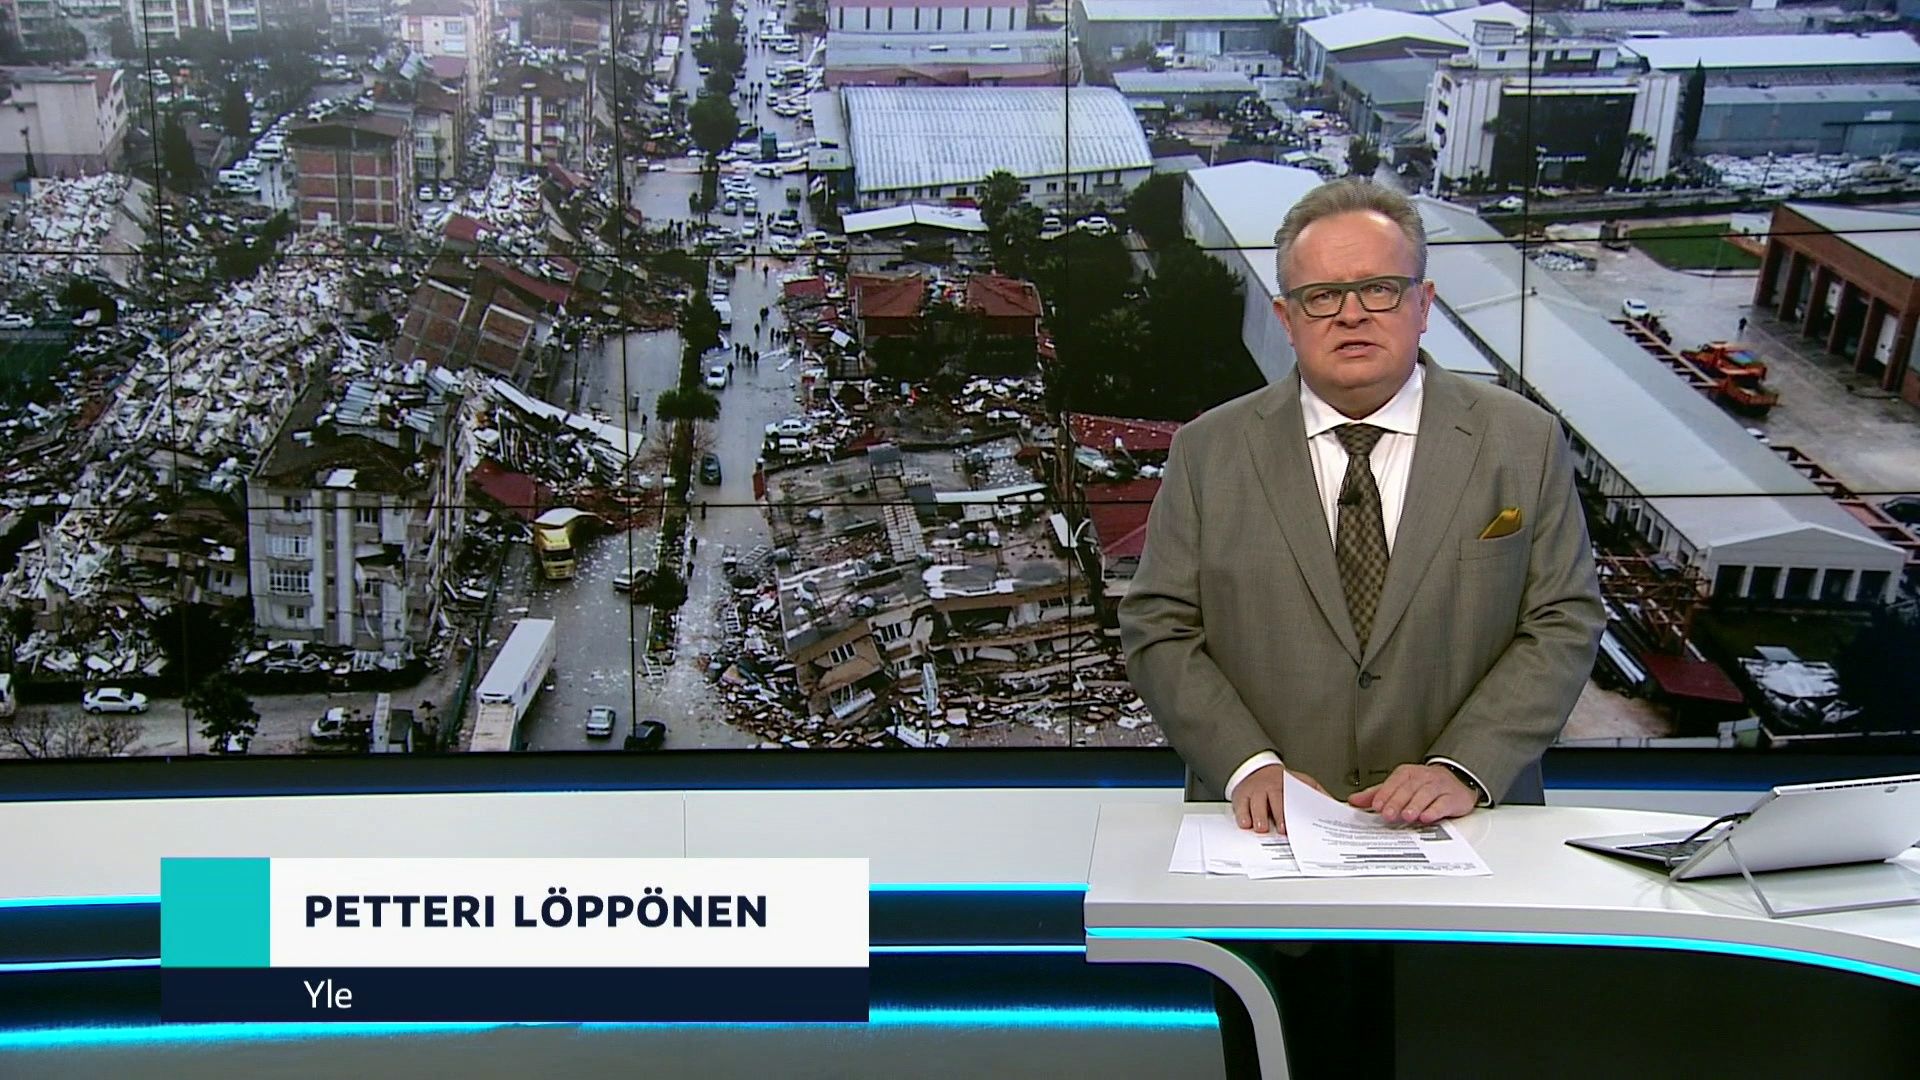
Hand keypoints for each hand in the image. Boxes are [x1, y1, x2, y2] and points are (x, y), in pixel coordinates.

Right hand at [1234, 764, 1327, 834]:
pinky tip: (1246, 824)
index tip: (1297, 822)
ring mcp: (1255, 791)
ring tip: (1261, 828)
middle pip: (1274, 799)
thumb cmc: (1282, 781)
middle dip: (1278, 815)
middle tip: (1282, 829)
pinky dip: (1242, 815)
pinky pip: (1240, 805)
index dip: (1295, 809)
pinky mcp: (1241, 796)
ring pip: (1255, 803)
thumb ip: (1317, 793)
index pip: (1292, 796)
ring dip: (1258, 816)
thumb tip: (1335, 806)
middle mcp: (1270, 787)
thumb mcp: (1303, 782)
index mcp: (1287, 784)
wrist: (1257, 767)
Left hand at [1348, 763, 1476, 825]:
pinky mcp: (1453, 798)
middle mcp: (1423, 777)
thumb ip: (1378, 794)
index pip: (1395, 782)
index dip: (1385, 793)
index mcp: (1407, 773)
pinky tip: (1427, 817)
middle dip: (1397, 802)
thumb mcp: (1399, 787)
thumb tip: (1354, 800)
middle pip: (1409, 788)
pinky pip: (1444, 803)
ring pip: (1426, 794)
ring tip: (1407, 816)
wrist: (1456, 784)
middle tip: (1388, 814)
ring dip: (1415, 805)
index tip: (1377, 805)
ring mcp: (1440, 786)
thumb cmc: (1424, 787)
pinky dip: (1435, 810)